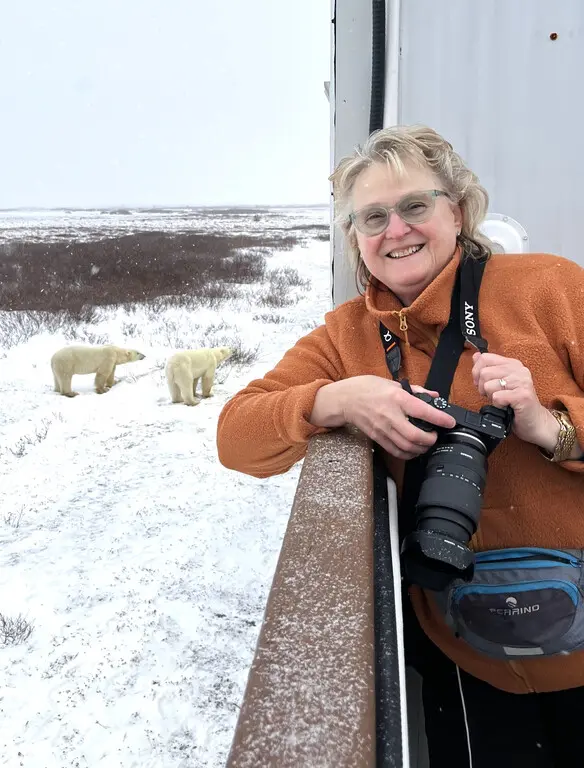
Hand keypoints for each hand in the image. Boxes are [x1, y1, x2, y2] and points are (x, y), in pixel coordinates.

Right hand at [339, 375, 455, 459]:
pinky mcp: (377, 437)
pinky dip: (408, 454)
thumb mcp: (393, 384)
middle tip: (435, 435)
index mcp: (397, 398)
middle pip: (414, 436)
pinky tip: (414, 450)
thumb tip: (434, 397)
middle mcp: (390, 415)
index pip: (422, 411)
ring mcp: (382, 429)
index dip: (440, 419)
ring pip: (406, 447)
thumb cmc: (367, 388)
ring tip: (426, 443)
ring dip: (420, 449)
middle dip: (430, 439)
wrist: (345, 399)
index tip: (450, 422)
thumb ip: (416, 391)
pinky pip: (396, 451)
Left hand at [471, 352, 553, 446]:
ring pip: (488, 385)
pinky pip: (497, 397)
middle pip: (484, 372)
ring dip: (491, 397)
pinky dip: (497, 405)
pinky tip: (506, 406)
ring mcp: (522, 381)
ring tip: (502, 401)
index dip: (477, 372)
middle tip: (494, 396)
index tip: (482, 384)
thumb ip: (488, 368)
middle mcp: (519, 370)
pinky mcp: (523, 395)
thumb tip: (476, 355)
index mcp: (513, 364)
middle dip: (483, 388)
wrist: (534, 422)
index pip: (485, 358)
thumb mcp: (500, 382)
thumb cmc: (515, 404)